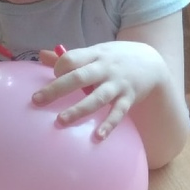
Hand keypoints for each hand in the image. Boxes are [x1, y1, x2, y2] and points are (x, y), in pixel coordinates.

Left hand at [33, 42, 168, 138]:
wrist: (152, 62)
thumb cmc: (117, 59)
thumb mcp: (96, 52)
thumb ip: (71, 56)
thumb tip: (41, 56)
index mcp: (95, 55)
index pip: (71, 59)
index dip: (58, 67)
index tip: (53, 75)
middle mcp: (106, 68)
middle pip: (78, 78)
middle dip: (56, 89)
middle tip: (37, 100)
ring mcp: (118, 84)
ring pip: (97, 98)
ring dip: (79, 110)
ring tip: (61, 121)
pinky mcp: (129, 98)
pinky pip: (117, 113)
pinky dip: (108, 125)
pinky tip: (98, 137)